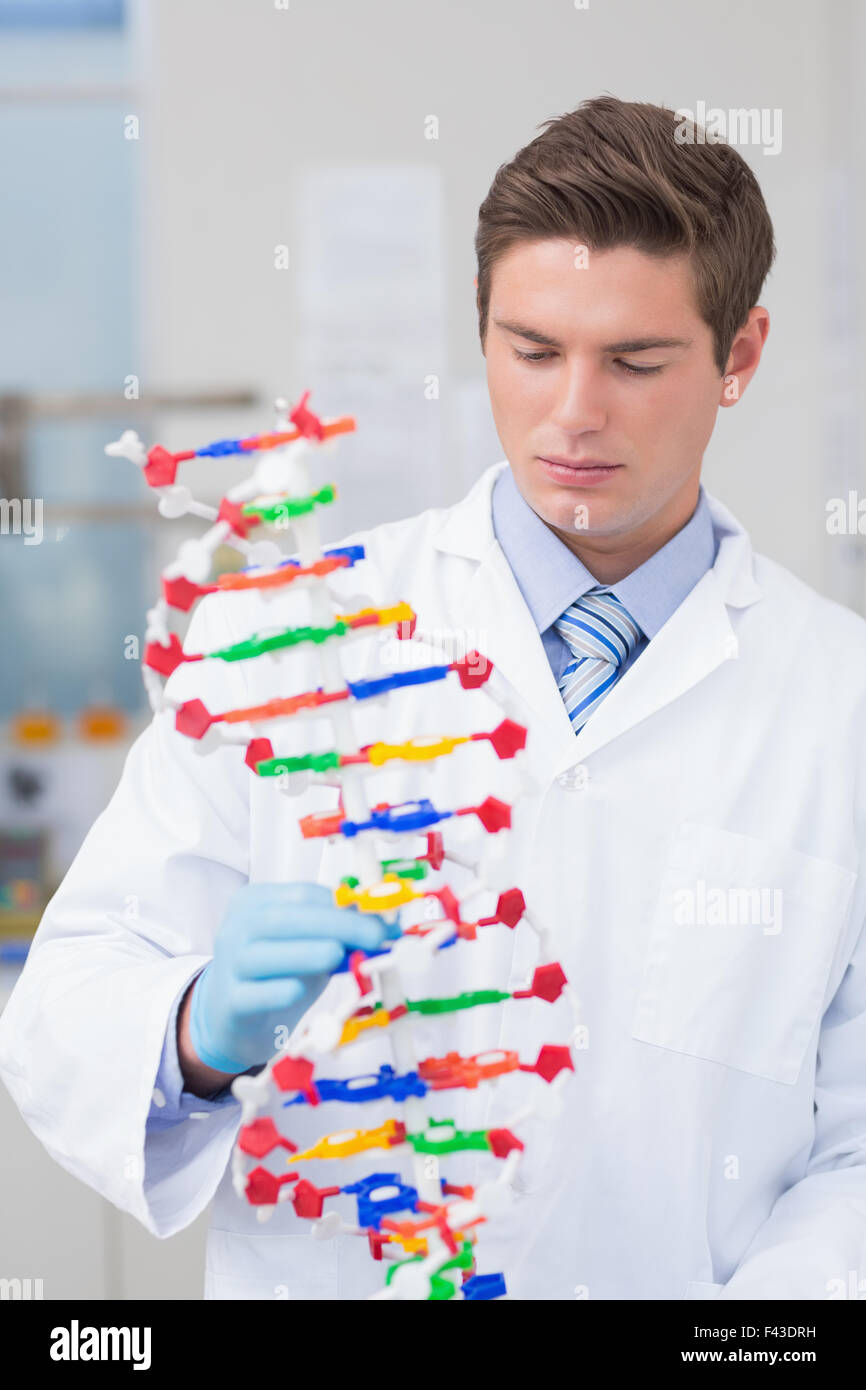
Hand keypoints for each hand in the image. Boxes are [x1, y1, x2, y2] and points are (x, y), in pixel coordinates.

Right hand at [188, 881, 392, 1073]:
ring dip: (307, 952)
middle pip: (284, 918)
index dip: (344, 905)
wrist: (233, 1019)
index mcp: (256, 903)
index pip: (302, 895)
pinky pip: (255, 994)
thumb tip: (388, 925)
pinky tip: (300, 990)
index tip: (381, 920)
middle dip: (336, 925)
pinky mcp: (230, 1002)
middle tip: (375, 937)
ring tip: (338, 955)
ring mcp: (229, 965)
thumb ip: (339, 933)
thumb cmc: (277, 975)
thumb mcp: (308, 946)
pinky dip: (280, 990)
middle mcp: (237, 928)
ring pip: (265, 953)